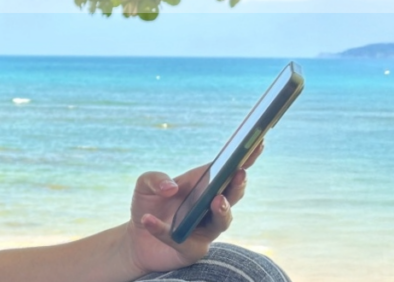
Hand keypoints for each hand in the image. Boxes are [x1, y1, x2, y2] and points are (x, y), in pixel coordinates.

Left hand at [120, 143, 263, 274]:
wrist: (136, 238)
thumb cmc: (148, 206)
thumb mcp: (145, 185)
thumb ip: (154, 179)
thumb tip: (171, 188)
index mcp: (202, 186)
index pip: (227, 171)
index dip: (244, 158)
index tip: (257, 143)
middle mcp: (210, 208)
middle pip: (232, 196)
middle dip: (237, 185)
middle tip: (239, 173)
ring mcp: (205, 230)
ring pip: (222, 222)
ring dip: (222, 211)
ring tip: (216, 200)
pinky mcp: (191, 250)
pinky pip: (182, 241)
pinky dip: (163, 230)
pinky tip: (149, 221)